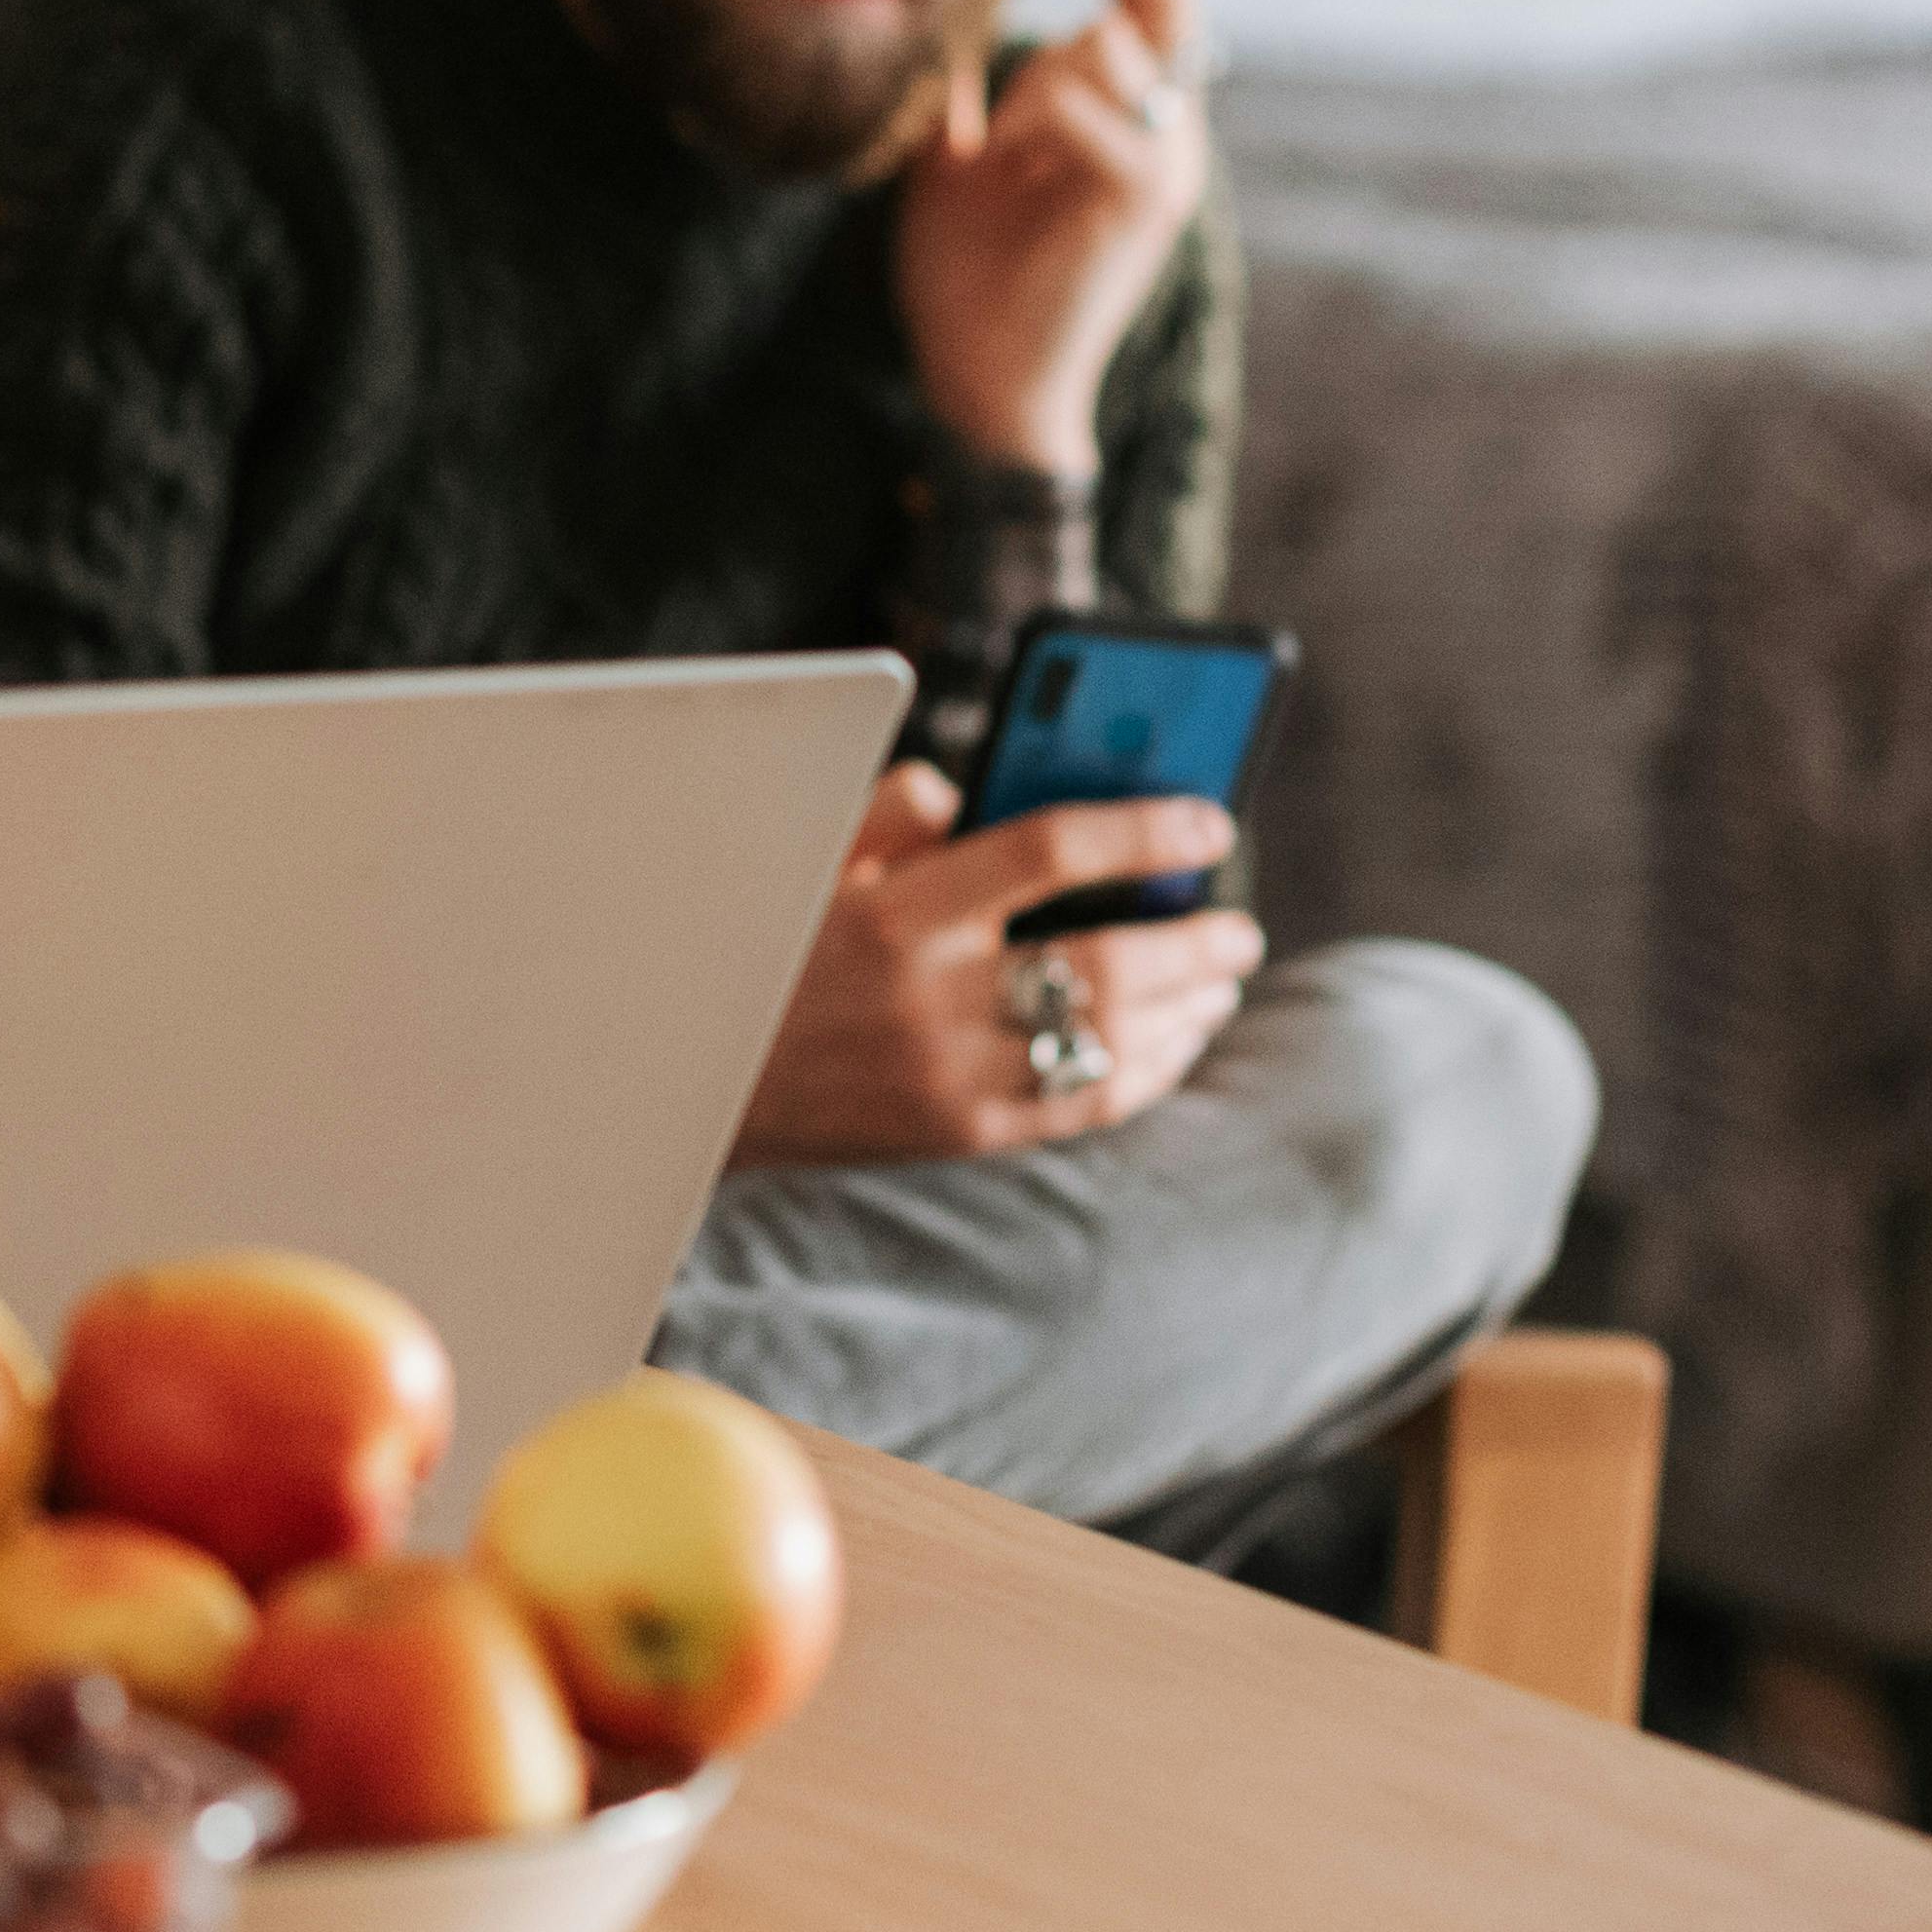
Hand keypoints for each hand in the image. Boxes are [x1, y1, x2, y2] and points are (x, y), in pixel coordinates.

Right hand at [728, 764, 1266, 1168]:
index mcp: (895, 911)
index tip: (1209, 819)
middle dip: (1194, 942)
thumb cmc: (769, 950)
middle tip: (1239, 925)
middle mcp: (928, 999)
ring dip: (1185, 1011)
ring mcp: (948, 1077)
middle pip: (1104, 963)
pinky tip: (1171, 1044)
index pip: (1048, 850)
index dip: (1144, 829)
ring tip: (1220, 980)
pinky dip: (1143, 1072)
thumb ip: (900, 808)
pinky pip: (1079, 1106)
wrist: (692, 1083)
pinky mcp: (956, 1135)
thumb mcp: (815, 863)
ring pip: (1107, 1043)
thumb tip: (983, 796)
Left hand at [894, 0, 1213, 477]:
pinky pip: (1095, 110)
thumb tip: (928, 6)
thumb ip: (961, 89)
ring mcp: (1164, 169)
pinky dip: (1034, 115)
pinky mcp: (1143, 207)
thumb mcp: (951, 158)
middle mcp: (1165, 133)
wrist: (981, 383)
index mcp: (1128, 116)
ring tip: (991, 152)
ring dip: (1033, 75)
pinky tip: (1000, 167)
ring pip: (1112, 48)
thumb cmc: (968, 276)